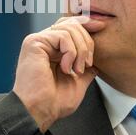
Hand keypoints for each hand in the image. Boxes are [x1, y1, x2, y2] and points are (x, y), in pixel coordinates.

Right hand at [12, 16, 105, 132]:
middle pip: (71, 24)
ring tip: (76, 69)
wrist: (40, 111)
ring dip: (80, 50)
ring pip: (69, 29)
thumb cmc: (52, 102)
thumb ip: (85, 70)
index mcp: (52, 50)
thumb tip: (96, 65)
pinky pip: (62, 36)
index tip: (101, 27)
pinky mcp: (34, 42)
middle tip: (87, 64)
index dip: (86, 24)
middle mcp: (44, 42)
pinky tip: (66, 67)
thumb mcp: (77, 83)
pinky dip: (70, 52)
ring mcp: (38, 41)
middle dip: (87, 42)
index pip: (69, 26)